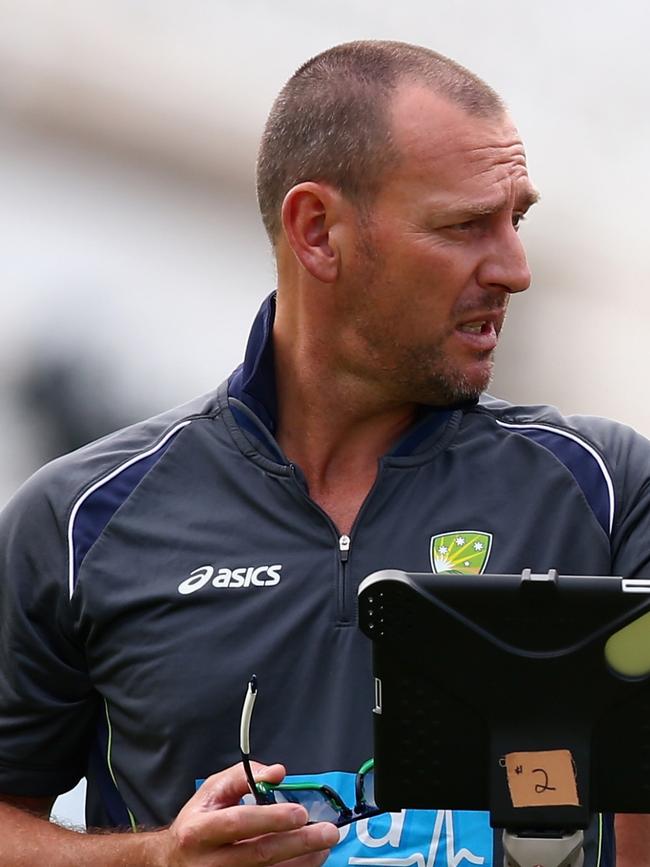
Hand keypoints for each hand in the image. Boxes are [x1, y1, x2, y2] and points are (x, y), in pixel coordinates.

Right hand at [161, 761, 339, 866]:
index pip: (239, 823)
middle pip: (260, 854)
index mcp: (200, 830)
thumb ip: (243, 777)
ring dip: (302, 860)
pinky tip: (308, 860)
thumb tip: (276, 773)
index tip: (299, 813)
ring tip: (323, 845)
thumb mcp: (211, 792)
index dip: (271, 818)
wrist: (174, 861)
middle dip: (299, 843)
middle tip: (327, 832)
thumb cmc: (198, 824)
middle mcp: (211, 861)